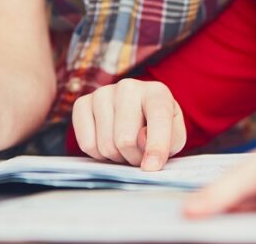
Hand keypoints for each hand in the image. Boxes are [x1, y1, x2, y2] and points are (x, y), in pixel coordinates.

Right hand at [71, 79, 185, 170]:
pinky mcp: (82, 104)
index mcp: (157, 92)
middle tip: (139, 156)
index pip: (158, 118)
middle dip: (133, 158)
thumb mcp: (174, 138)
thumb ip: (167, 142)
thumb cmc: (158, 129)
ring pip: (106, 145)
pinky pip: (86, 144)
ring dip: (117, 157)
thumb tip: (141, 140)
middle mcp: (128, 87)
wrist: (135, 115)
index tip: (152, 168)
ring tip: (125, 148)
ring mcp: (103, 93)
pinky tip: (108, 143)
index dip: (156, 146)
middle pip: (125, 140)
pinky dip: (98, 154)